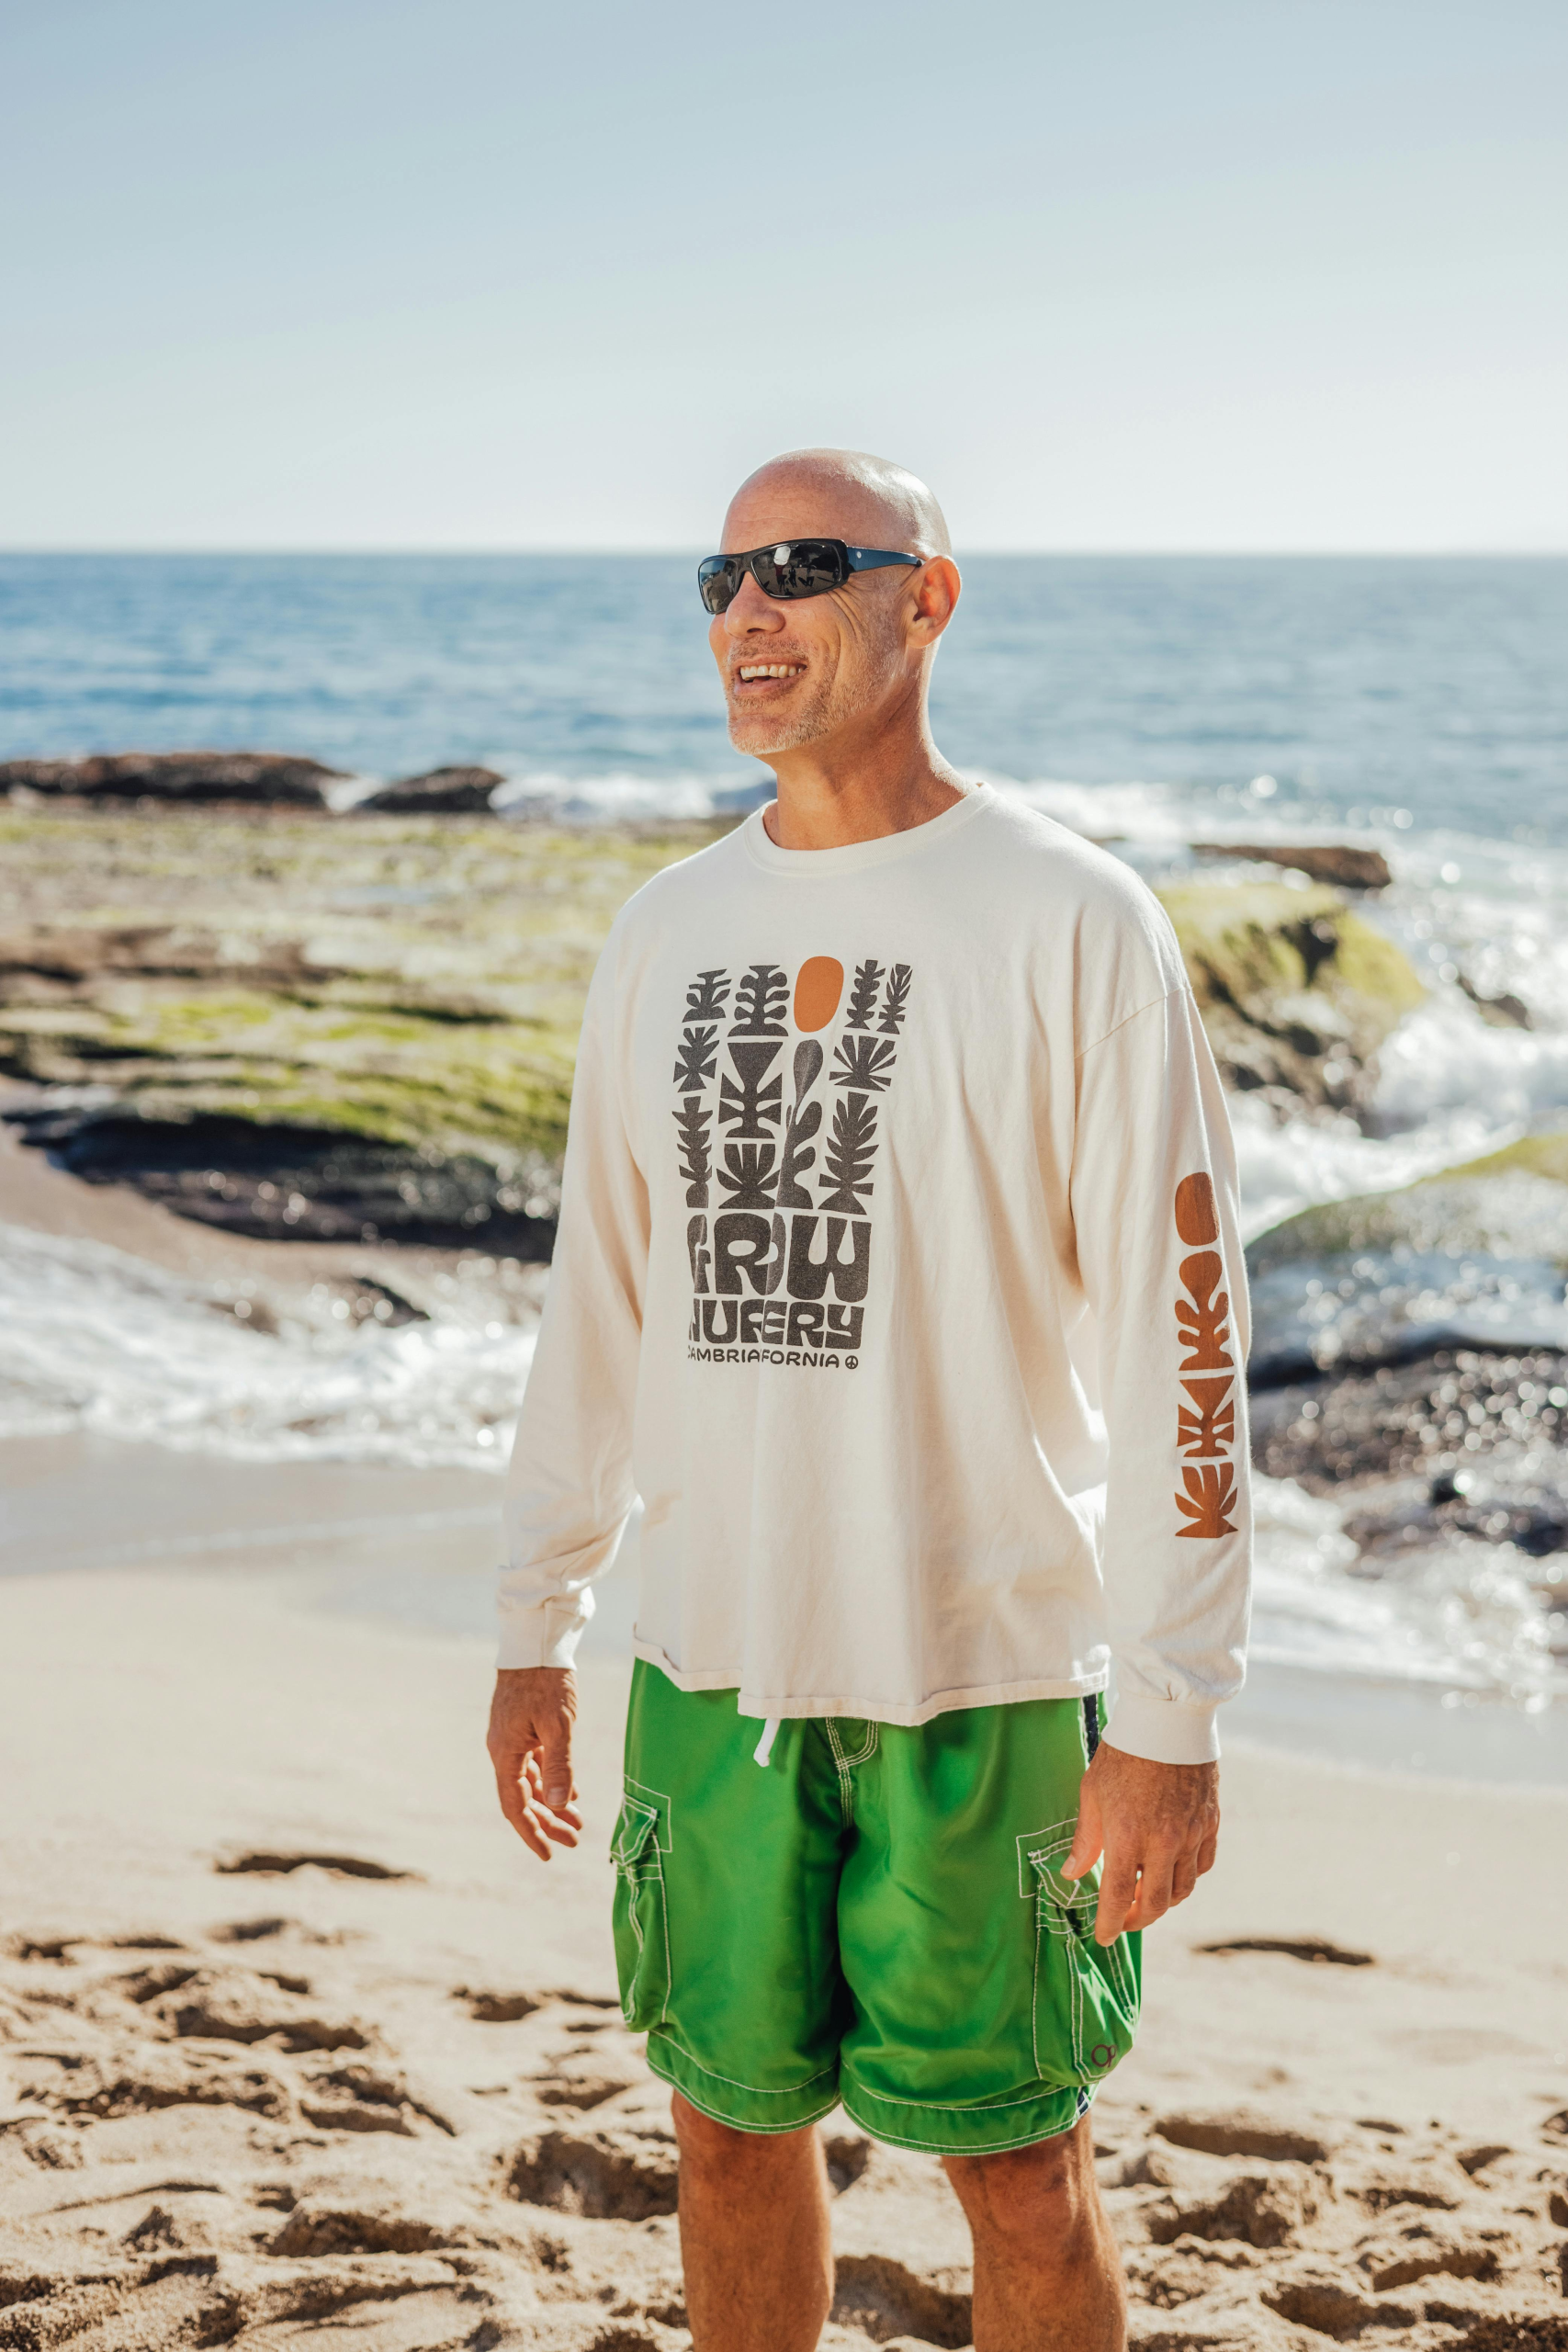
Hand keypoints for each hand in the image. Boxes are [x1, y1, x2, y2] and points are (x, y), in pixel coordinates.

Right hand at [487, 1667, 582, 1861]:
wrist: (535, 1642)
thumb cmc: (546, 1681)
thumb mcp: (558, 1725)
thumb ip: (559, 1766)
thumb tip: (557, 1806)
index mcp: (505, 1753)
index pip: (515, 1806)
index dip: (531, 1832)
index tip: (548, 1854)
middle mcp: (503, 1750)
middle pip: (523, 1798)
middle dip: (547, 1822)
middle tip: (573, 1841)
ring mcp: (512, 1739)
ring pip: (530, 1782)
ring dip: (551, 1803)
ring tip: (576, 1822)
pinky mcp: (522, 1728)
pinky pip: (535, 1764)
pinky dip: (551, 1781)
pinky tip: (569, 1793)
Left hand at [1063, 1742, 1219, 1944]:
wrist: (1167, 1720)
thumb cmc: (1123, 1753)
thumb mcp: (1092, 1793)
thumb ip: (1086, 1839)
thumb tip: (1072, 1873)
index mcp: (1127, 1836)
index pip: (1118, 1898)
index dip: (1109, 1924)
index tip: (1102, 1937)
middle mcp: (1163, 1842)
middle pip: (1154, 1904)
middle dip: (1136, 1920)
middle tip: (1123, 1921)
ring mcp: (1191, 1834)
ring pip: (1181, 1889)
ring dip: (1162, 1901)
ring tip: (1144, 1895)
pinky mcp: (1210, 1823)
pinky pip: (1201, 1866)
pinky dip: (1186, 1877)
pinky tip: (1172, 1871)